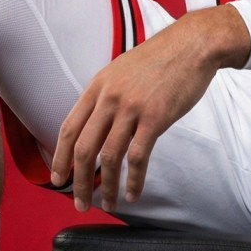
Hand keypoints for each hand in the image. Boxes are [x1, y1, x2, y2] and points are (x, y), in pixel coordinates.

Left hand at [51, 7, 250, 211]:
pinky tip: (133, 194)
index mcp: (97, 87)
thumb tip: (95, 122)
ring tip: (108, 205)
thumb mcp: (121, 70)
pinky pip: (138, 157)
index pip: (69, 128)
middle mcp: (109, 98)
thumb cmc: (160, 59)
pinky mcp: (155, 118)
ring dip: (106, 187)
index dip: (60, 158)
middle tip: (79, 203)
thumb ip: (106, 96)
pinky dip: (133, 180)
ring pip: (109, 157)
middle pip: (84, 148)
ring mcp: (132, 108)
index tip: (58, 179)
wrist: (192, 45)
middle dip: (79, 181)